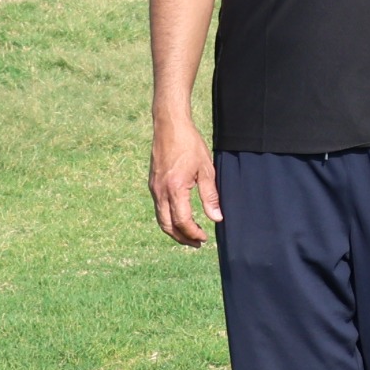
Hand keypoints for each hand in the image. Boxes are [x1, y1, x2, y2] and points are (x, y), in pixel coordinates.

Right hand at [151, 117, 221, 245]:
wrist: (169, 126)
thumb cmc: (189, 145)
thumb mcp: (206, 170)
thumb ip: (210, 196)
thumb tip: (216, 218)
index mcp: (175, 189)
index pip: (182, 221)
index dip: (193, 233)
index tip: (204, 238)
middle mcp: (160, 192)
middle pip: (167, 225)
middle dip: (182, 238)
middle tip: (197, 243)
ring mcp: (154, 188)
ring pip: (160, 219)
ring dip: (174, 230)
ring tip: (189, 235)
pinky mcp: (152, 184)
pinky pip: (158, 208)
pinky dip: (168, 218)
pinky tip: (179, 218)